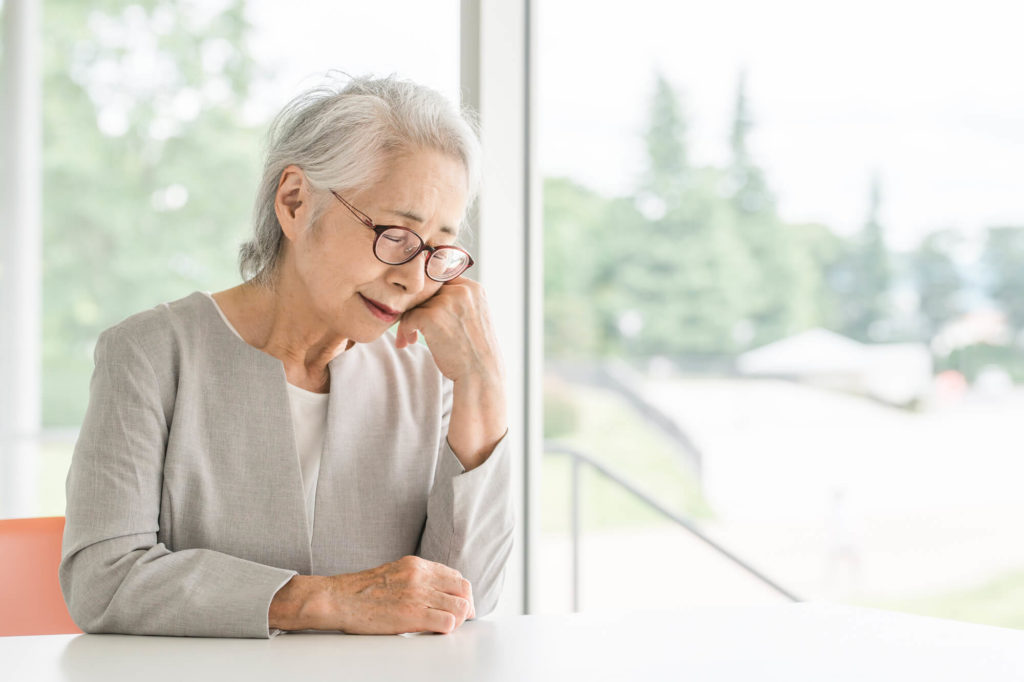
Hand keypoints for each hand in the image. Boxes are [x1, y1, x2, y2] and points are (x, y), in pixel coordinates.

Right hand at [270, 556, 474, 634]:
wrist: (338, 599)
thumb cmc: (360, 591)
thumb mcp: (393, 573)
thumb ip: (414, 577)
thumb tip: (433, 590)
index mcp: (416, 564)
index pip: (454, 575)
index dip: (461, 592)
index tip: (459, 603)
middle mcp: (420, 575)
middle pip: (463, 588)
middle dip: (466, 604)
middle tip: (462, 617)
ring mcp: (418, 594)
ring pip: (460, 606)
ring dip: (459, 619)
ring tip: (448, 626)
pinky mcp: (413, 615)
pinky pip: (447, 622)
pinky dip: (448, 629)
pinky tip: (436, 631)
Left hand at [394, 277, 502, 385]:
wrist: (481, 375)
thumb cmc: (476, 352)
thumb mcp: (474, 317)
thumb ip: (458, 302)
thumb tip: (427, 294)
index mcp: (474, 289)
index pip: (442, 279)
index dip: (431, 296)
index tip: (425, 312)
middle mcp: (462, 290)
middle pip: (427, 290)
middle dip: (417, 308)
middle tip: (412, 328)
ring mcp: (447, 302)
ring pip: (415, 304)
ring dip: (409, 321)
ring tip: (410, 339)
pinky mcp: (432, 316)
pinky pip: (408, 317)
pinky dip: (405, 330)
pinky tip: (410, 342)